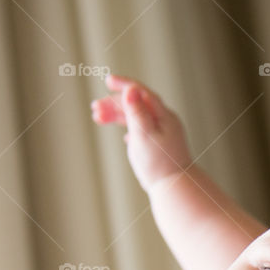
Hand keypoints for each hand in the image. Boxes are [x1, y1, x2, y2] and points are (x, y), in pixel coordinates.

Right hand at [92, 74, 193, 190]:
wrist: (174, 188)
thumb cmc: (159, 163)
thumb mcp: (144, 135)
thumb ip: (137, 112)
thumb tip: (131, 89)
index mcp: (163, 115)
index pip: (141, 92)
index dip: (124, 85)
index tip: (107, 81)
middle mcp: (165, 121)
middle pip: (136, 104)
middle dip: (114, 104)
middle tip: (95, 109)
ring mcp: (163, 133)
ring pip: (137, 117)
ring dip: (117, 115)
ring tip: (98, 118)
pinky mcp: (159, 146)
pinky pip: (142, 131)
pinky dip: (129, 129)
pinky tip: (124, 138)